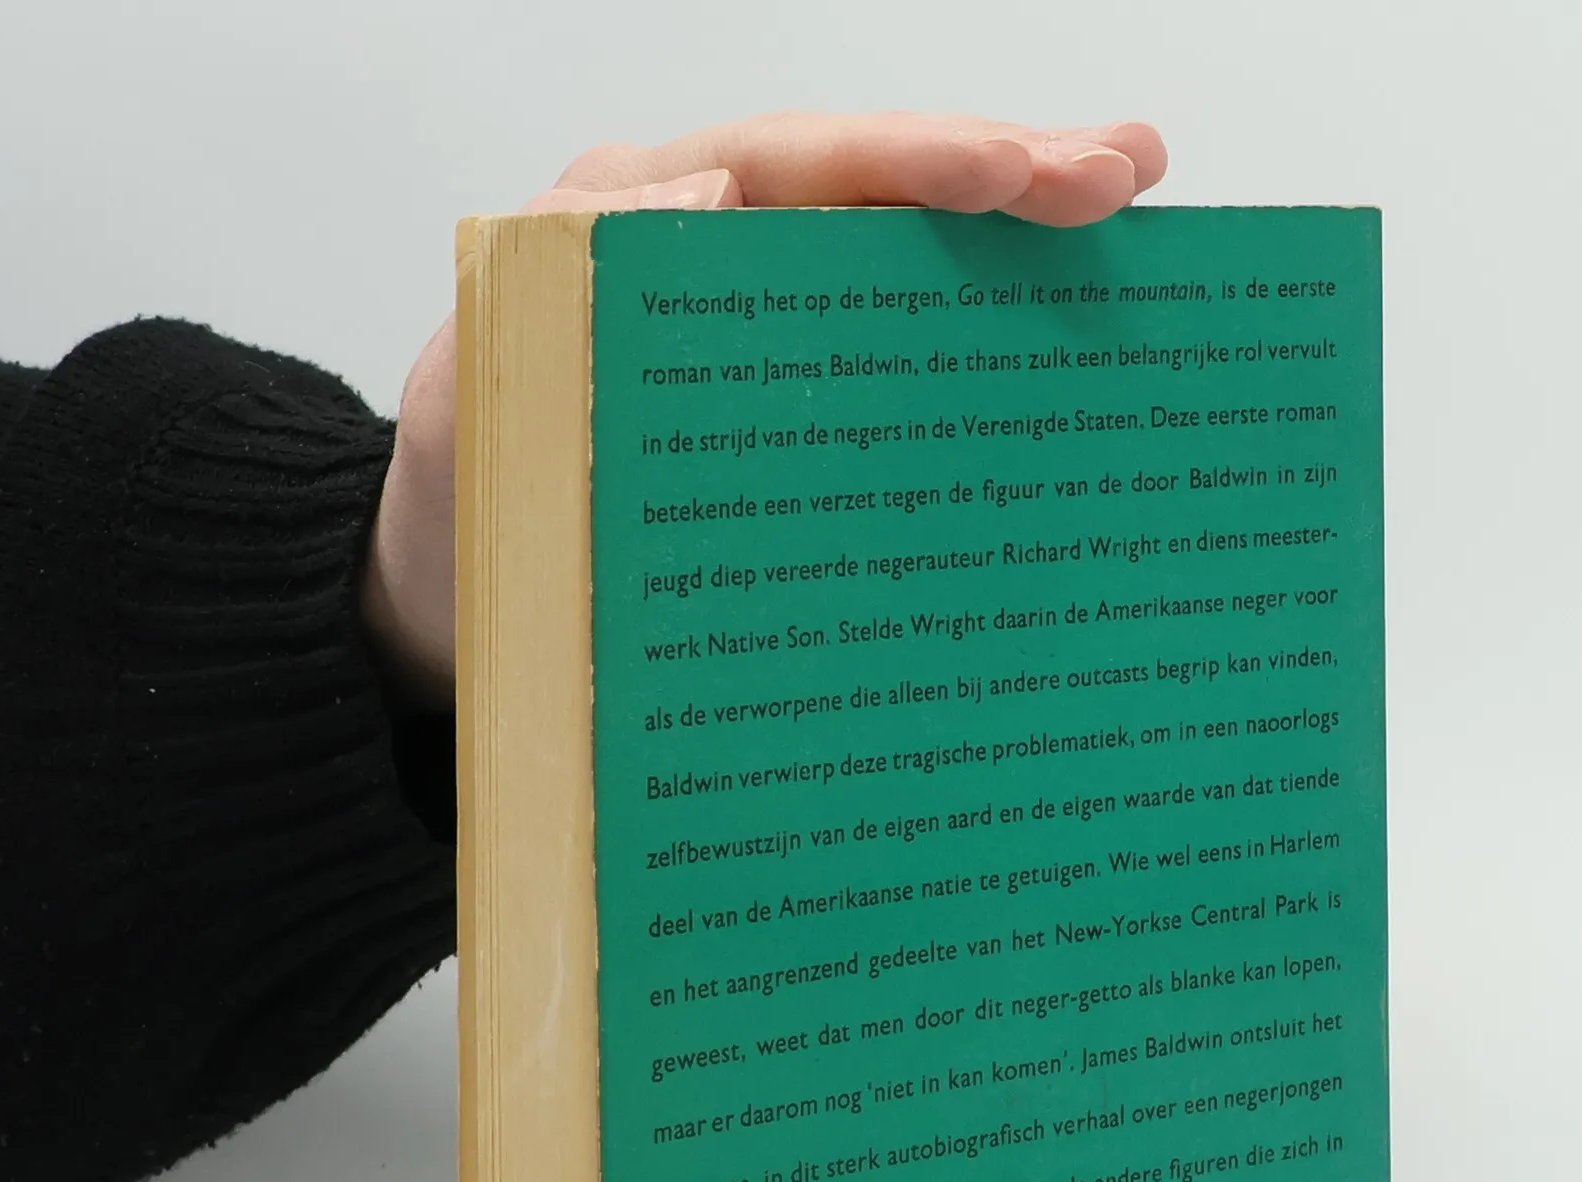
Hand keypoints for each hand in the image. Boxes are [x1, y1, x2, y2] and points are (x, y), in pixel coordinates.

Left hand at [361, 112, 1167, 701]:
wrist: (452, 620)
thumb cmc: (459, 527)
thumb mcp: (472, 414)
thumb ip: (552, 309)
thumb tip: (698, 204)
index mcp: (625, 231)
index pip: (786, 166)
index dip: (905, 161)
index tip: (1012, 172)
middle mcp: (701, 255)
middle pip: (866, 189)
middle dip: (999, 171)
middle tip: (1122, 174)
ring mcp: (753, 331)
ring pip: (894, 257)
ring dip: (1010, 238)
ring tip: (1128, 207)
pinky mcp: (785, 407)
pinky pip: (887, 352)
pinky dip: (973, 333)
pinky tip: (1060, 329)